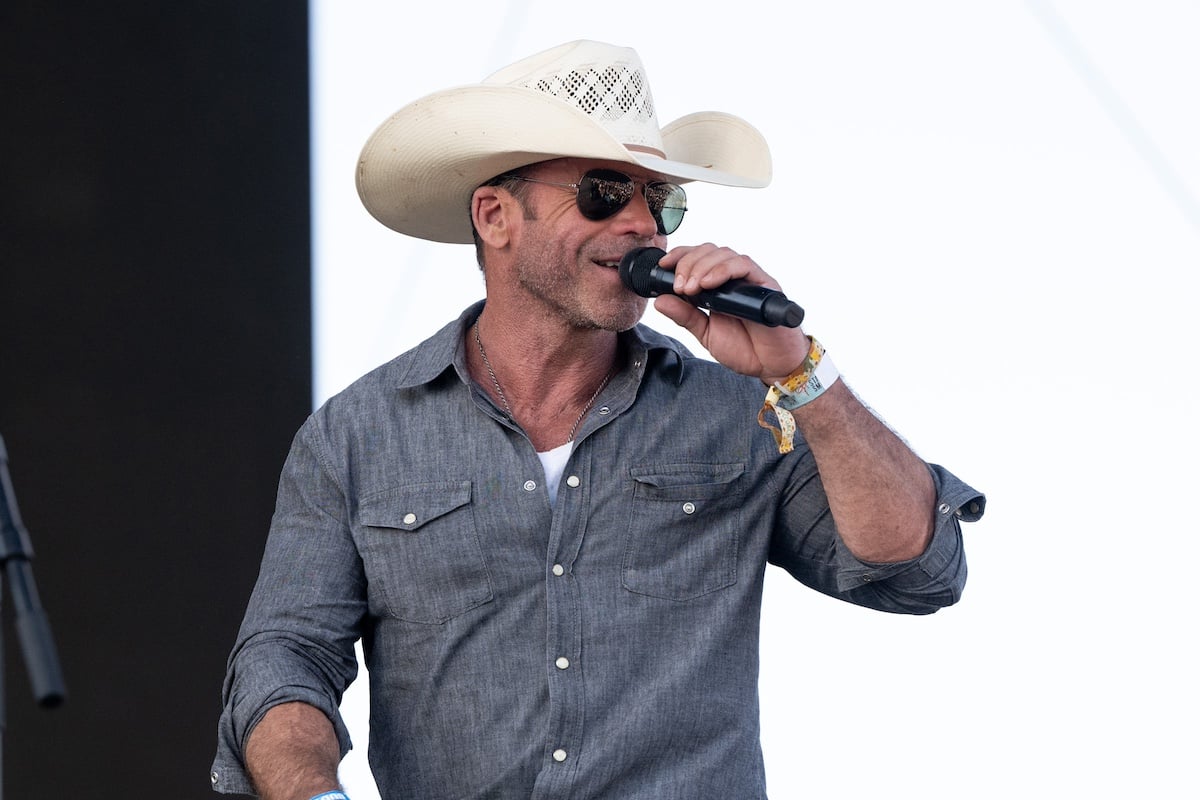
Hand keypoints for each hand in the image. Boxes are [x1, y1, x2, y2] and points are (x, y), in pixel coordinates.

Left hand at [652, 244, 810, 380]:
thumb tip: (660, 301)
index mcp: (716, 286)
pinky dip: (723, 270)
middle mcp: (732, 278)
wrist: (771, 365)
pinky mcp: (764, 284)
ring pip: (724, 254)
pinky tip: (709, 283)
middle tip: (679, 286)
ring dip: (702, 266)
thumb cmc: (744, 348)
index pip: (697, 258)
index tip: (663, 266)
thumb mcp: (705, 333)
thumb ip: (685, 316)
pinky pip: (744, 265)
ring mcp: (748, 279)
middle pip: (708, 251)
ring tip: (690, 287)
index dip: (679, 256)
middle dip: (688, 263)